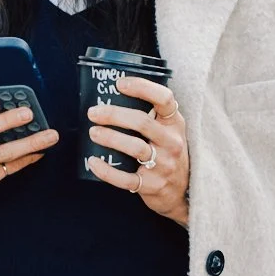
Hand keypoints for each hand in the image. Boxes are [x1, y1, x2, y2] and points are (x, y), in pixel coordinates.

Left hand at [87, 74, 189, 225]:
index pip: (164, 99)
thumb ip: (151, 116)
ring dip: (110, 138)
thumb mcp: (168, 131)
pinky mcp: (151, 186)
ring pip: (135, 148)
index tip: (119, 84)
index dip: (142, 88)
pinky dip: (106, 170)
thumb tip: (113, 97)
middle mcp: (172, 142)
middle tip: (93, 113)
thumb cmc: (167, 153)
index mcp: (175, 123)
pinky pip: (125, 178)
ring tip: (93, 132)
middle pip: (142, 122)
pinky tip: (93, 161)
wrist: (181, 191)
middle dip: (114, 115)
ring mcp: (163, 165)